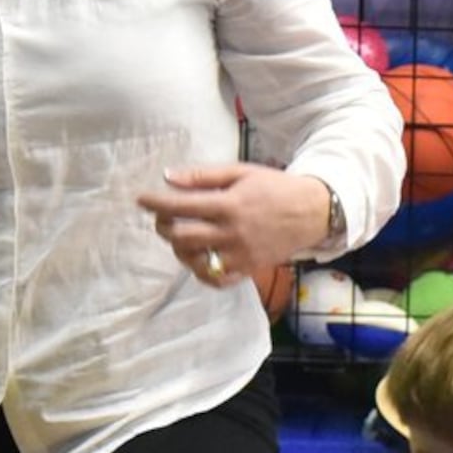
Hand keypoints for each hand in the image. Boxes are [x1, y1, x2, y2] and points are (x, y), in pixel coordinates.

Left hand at [137, 163, 334, 289]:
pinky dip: (202, 271)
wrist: (311, 212)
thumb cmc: (274, 187)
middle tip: (163, 219)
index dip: (156, 203)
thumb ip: (203, 176)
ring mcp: (240, 255)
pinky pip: (217, 280)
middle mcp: (232, 233)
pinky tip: (199, 258)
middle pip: (183, 238)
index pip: (182, 206)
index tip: (141, 200)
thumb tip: (167, 177)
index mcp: (229, 205)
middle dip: (165, 228)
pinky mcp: (248, 269)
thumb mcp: (240, 172)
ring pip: (196, 263)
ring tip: (181, 238)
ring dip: (180, 251)